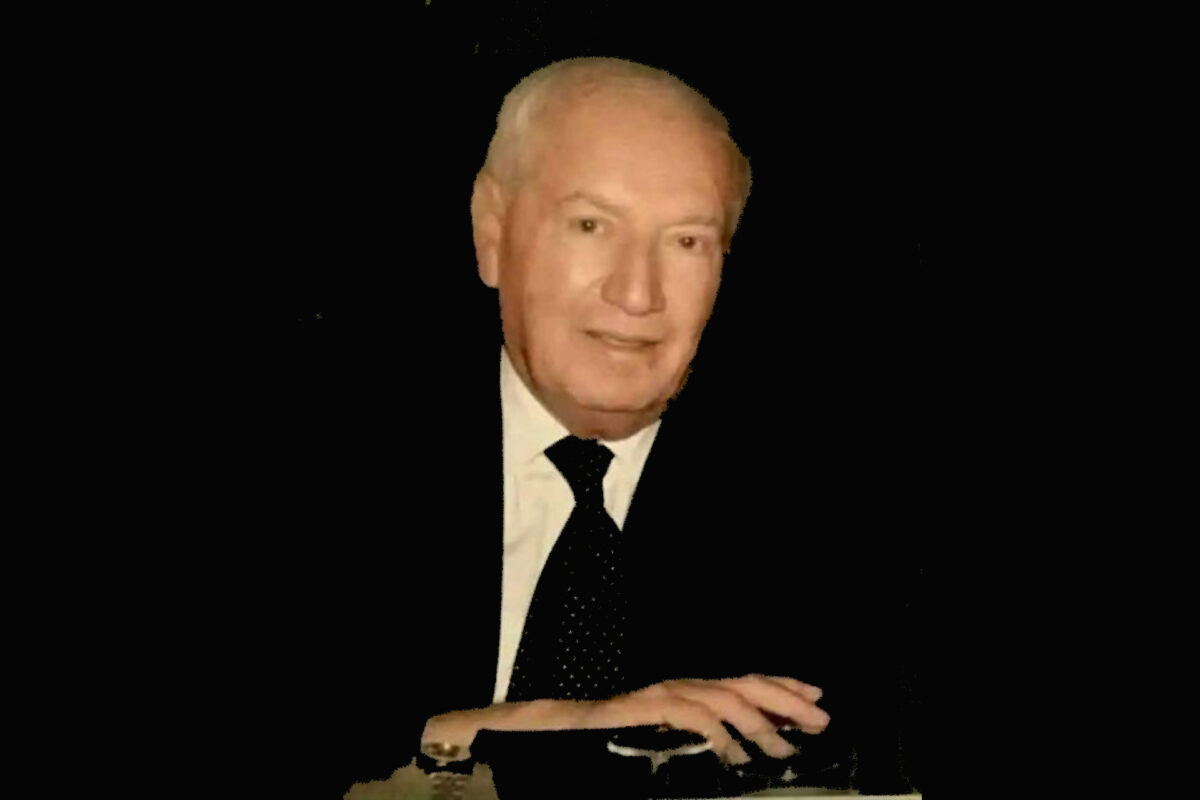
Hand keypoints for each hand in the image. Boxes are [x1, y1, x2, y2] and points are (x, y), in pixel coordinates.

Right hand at [575, 674, 829, 763]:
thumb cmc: (613, 742)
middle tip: (820, 719)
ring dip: (761, 721)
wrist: (562, 733)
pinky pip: (694, 716)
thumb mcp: (667, 742)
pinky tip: (737, 757)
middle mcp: (682, 687)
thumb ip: (701, 743)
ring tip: (785, 747)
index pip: (744, 683)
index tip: (815, 697)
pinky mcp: (648, 708)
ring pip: (725, 697)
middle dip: (786, 698)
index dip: (782, 687)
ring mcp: (665, 695)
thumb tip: (742, 756)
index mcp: (690, 694)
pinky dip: (720, 736)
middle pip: (745, 683)